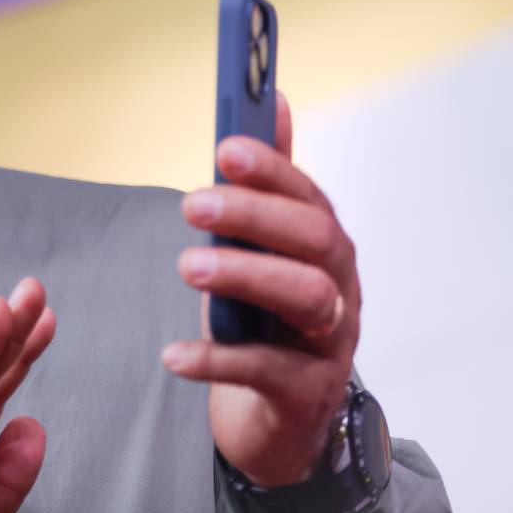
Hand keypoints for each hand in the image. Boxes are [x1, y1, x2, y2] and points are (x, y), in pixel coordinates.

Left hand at [163, 91, 359, 486]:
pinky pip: (267, 370)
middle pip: (314, 240)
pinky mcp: (305, 393)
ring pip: (307, 298)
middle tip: (191, 203)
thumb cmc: (270, 319)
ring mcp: (329, 342)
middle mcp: (339, 288)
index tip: (224, 150)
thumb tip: (277, 97)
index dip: (271, 170)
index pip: (308, 197)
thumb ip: (272, 180)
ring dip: (245, 275)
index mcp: (326, 247)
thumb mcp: (268, 247)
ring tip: (188, 266)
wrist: (281, 415)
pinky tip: (173, 354)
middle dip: (255, 215)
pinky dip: (217, 360)